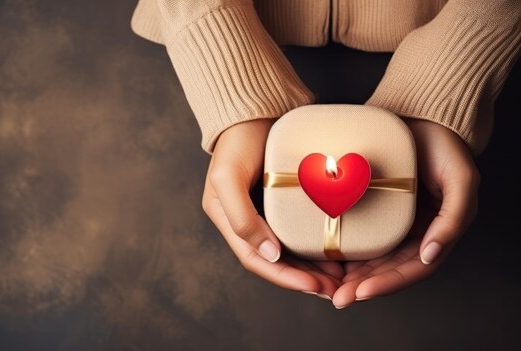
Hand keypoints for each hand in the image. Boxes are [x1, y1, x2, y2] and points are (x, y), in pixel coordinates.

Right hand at [202, 118, 343, 296]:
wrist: (253, 109)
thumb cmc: (237, 141)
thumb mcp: (229, 179)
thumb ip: (242, 219)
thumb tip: (270, 255)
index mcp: (228, 220)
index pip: (256, 260)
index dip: (285, 277)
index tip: (315, 286)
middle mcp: (247, 220)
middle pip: (276, 262)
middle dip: (303, 279)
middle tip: (335, 289)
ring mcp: (265, 210)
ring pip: (289, 250)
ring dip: (312, 267)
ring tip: (339, 277)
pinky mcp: (283, 198)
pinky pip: (299, 228)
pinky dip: (315, 243)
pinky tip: (334, 249)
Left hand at [331, 119, 479, 307]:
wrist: (420, 116)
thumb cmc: (445, 147)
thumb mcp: (461, 180)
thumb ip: (453, 219)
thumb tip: (429, 255)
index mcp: (436, 232)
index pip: (413, 269)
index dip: (388, 283)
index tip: (360, 292)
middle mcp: (413, 232)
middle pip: (388, 269)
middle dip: (363, 286)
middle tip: (337, 297)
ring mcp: (392, 221)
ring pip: (371, 257)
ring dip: (351, 275)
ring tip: (327, 286)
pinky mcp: (373, 207)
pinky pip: (359, 234)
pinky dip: (345, 249)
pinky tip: (326, 258)